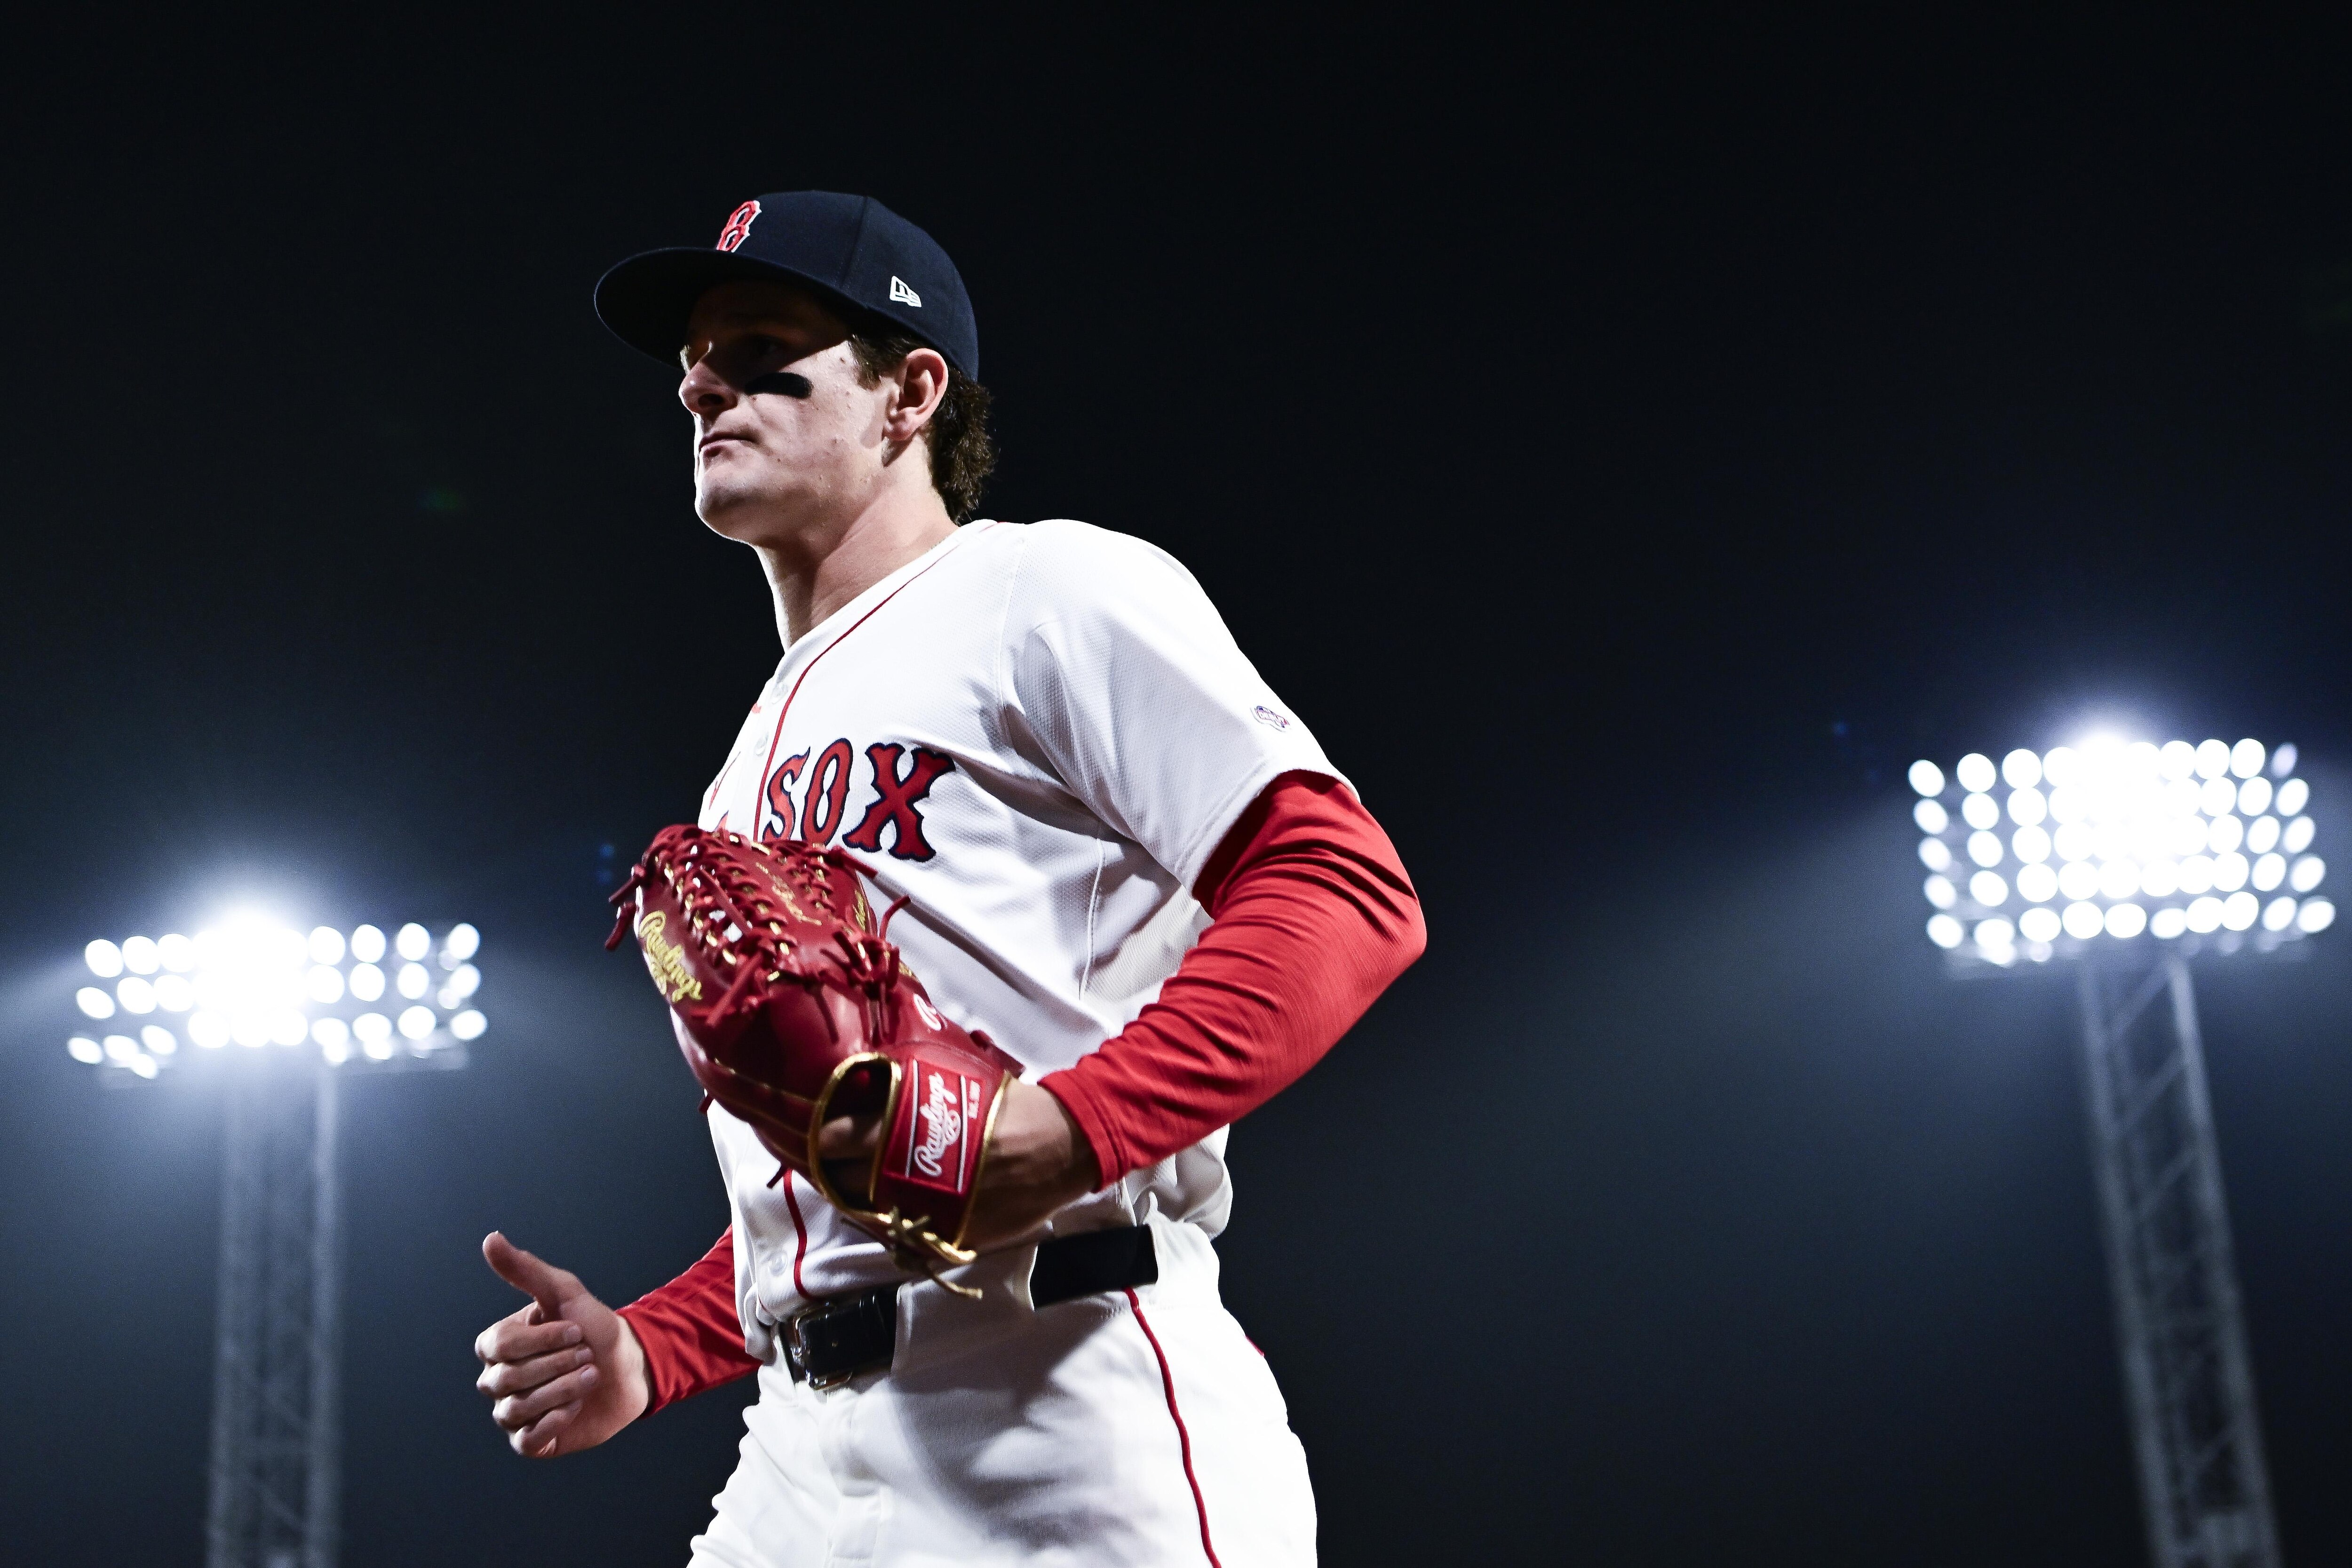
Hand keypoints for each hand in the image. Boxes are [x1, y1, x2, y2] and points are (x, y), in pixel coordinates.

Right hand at [473, 1231, 649, 1457]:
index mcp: (499, 1345)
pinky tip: (576, 1407)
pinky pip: (526, 1440)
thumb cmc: (595, 1327)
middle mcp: (498, 1381)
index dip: (540, 1339)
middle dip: (556, 1364)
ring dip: (562, 1389)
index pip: (498, 1345)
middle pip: (507, 1378)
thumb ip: (526, 1270)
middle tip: (587, 1354)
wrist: (631, 1366)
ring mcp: (511, 1413)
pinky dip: (554, 1421)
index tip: (575, 1329)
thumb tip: (490, 1239)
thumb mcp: (564, 1293)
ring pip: (516, 1409)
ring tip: (591, 1376)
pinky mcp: (531, 1441)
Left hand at [770, 1078, 1100, 1253]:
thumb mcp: (961, 1083)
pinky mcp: (953, 1239)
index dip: (819, 1137)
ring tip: (851, 1185)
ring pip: (871, 1216)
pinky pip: (905, 1241)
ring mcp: (932, 1216)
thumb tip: (871, 1079)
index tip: (809, 1130)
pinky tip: (888, 1212)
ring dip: (856, 1201)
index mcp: (914, 1134)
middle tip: (824, 1160)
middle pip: (847, 1183)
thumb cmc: (1013, 1107)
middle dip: (831, 1172)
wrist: (1065, 1146)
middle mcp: (915, 1180)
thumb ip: (915, 1088)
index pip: (841, 1140)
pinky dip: (892, 1227)